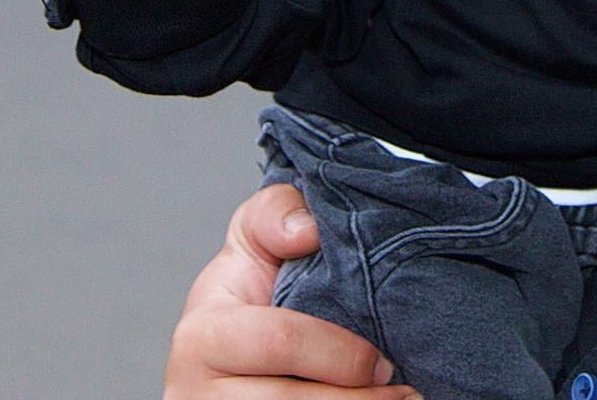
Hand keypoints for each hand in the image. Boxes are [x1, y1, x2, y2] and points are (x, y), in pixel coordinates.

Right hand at [163, 183, 415, 399]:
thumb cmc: (250, 296)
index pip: (279, 342)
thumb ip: (276, 214)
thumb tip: (308, 230)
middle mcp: (192, 393)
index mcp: (201, 336)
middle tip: (404, 393)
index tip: (382, 360)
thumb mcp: (253, 240)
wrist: (233, 354)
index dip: (341, 354)